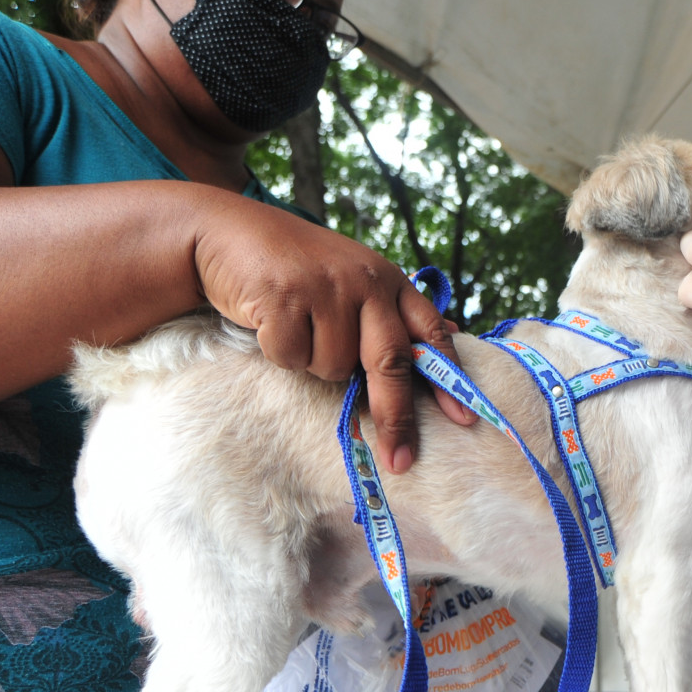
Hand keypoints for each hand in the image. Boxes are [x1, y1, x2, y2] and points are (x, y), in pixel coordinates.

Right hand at [187, 193, 474, 473]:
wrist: (227, 232)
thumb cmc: (299, 265)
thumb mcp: (356, 276)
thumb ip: (395, 310)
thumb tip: (449, 334)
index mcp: (389, 280)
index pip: (429, 332)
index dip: (448, 377)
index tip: (464, 419)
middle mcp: (365, 281)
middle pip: (391, 362)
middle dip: (395, 416)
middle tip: (399, 460)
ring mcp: (325, 288)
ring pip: (333, 368)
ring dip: (314, 362)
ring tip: (299, 326)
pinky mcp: (284, 297)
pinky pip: (293, 358)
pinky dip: (280, 352)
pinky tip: (271, 321)